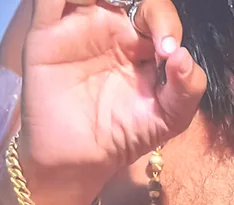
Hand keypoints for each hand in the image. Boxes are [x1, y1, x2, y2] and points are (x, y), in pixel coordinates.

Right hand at [18, 0, 207, 204]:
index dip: (166, 23)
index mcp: (142, 44)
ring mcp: (77, 26)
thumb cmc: (126, 135)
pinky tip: (77, 0)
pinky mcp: (46, 33)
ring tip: (109, 1)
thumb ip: (187, 89)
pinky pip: (48, 1)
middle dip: (147, 8)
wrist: (81, 159)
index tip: (167, 52)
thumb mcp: (170, 118)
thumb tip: (183, 56)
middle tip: (149, 28)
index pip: (157, 14)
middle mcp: (111, 28)